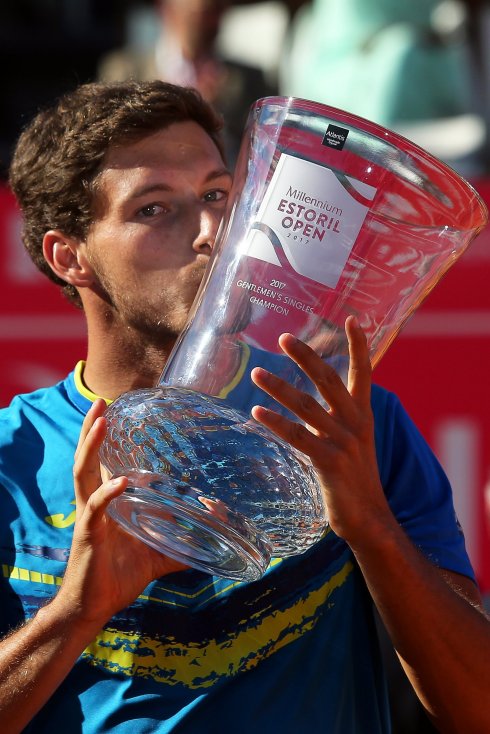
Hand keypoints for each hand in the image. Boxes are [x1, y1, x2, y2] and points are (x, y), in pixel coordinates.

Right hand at [56, 399, 185, 628]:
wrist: (95, 606)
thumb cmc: (122, 575)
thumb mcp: (160, 552)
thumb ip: (187, 538)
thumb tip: (218, 521)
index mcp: (109, 500)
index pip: (106, 461)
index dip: (109, 435)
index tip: (121, 409)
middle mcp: (95, 501)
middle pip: (88, 456)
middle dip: (92, 427)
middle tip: (103, 400)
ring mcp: (89, 515)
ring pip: (84, 472)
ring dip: (92, 444)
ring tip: (101, 420)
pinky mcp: (89, 534)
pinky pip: (96, 508)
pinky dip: (108, 493)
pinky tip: (121, 484)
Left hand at [250, 316, 392, 545]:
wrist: (369, 519)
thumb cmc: (355, 479)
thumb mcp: (354, 442)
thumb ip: (337, 419)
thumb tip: (310, 403)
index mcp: (363, 415)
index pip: (364, 373)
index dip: (358, 346)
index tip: (352, 319)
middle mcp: (356, 423)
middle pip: (328, 381)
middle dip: (306, 356)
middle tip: (284, 338)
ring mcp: (343, 442)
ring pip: (306, 406)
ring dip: (279, 387)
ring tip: (256, 372)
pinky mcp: (330, 462)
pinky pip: (298, 437)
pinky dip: (276, 422)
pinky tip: (256, 411)